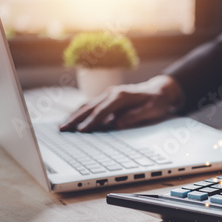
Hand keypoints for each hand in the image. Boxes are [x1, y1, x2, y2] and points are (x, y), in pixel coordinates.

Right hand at [59, 75, 183, 131]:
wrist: (159, 89)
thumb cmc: (157, 101)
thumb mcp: (152, 110)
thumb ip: (135, 116)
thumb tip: (118, 123)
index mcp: (122, 96)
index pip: (103, 111)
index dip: (92, 121)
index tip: (82, 131)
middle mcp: (112, 93)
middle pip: (90, 107)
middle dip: (75, 119)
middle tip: (62, 129)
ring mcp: (108, 94)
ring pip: (87, 105)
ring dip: (74, 115)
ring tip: (62, 126)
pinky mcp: (107, 97)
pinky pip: (91, 105)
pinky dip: (80, 112)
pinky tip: (72, 120)